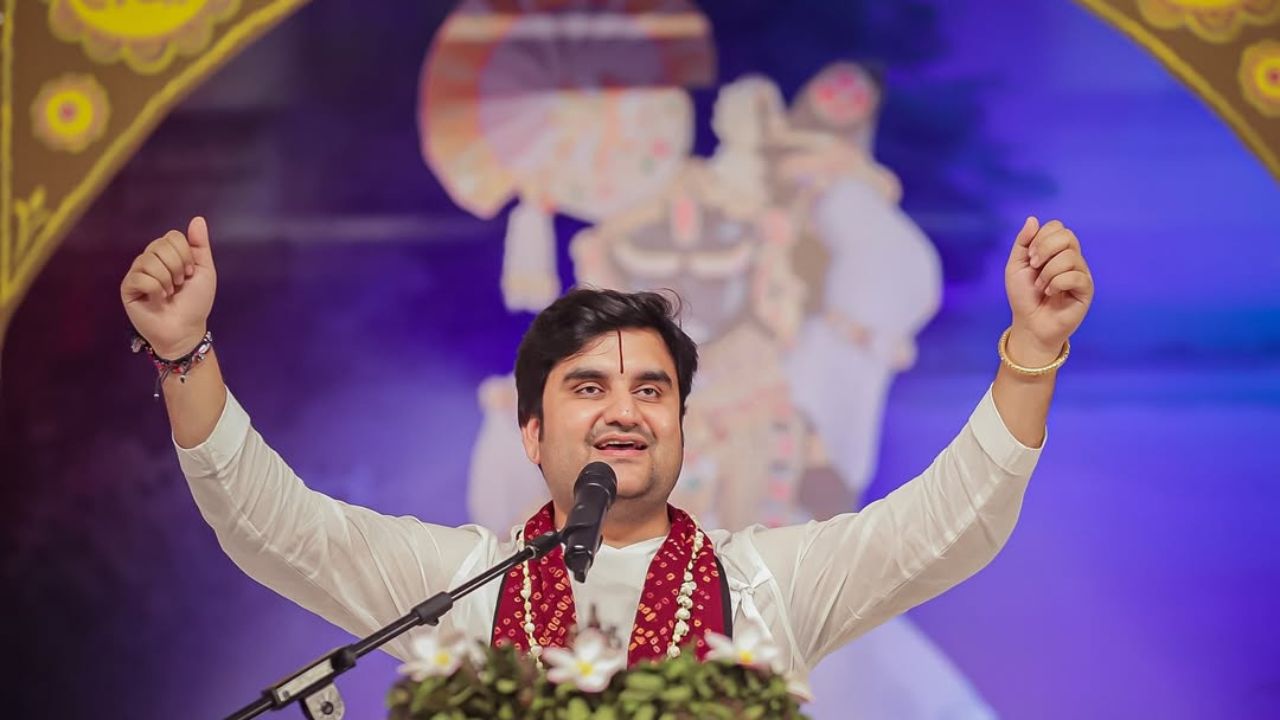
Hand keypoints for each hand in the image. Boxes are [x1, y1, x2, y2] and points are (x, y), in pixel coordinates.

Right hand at [120, 216, 216, 358]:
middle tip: (180, 283)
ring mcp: (137, 273)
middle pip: (159, 245)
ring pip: (148, 260)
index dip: (185, 254)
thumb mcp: (205, 271)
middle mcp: (150, 260)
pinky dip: (155, 289)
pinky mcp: (128, 289)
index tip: (190, 273)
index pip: (172, 236)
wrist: (187, 328)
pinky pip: (140, 277)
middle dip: (177, 266)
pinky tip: (158, 299)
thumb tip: (197, 219)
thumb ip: (200, 246)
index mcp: (167, 254)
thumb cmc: (196, 302)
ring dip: (167, 279)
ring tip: (170, 293)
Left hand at [1004, 217, 1093, 364]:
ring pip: (1070, 256)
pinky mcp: (1086, 289)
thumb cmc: (1024, 296)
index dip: (1041, 237)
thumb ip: (1023, 243)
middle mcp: (1071, 258)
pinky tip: (1050, 293)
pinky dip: (1057, 283)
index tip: (1029, 256)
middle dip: (1045, 249)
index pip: (1057, 227)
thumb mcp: (1016, 266)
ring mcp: (1080, 273)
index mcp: (1055, 250)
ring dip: (1048, 272)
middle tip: (1033, 266)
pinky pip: (1076, 276)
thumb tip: (1032, 219)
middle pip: (1068, 235)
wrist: (1029, 324)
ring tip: (1040, 286)